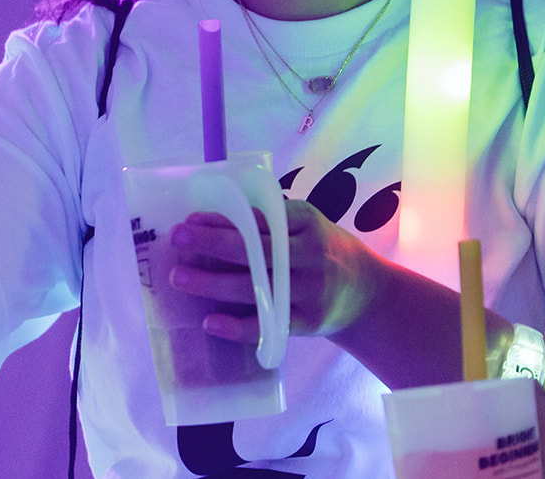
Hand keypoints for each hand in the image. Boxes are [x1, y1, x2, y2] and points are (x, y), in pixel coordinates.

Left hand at [165, 199, 381, 341]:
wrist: (367, 294)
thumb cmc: (324, 251)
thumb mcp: (307, 225)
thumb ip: (271, 221)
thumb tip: (212, 218)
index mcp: (308, 222)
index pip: (259, 219)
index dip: (224, 219)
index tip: (191, 218)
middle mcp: (310, 255)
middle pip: (255, 250)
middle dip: (211, 243)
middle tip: (177, 239)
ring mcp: (309, 290)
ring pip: (255, 288)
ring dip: (212, 283)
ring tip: (180, 278)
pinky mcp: (307, 323)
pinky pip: (267, 325)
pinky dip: (237, 326)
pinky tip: (210, 322)